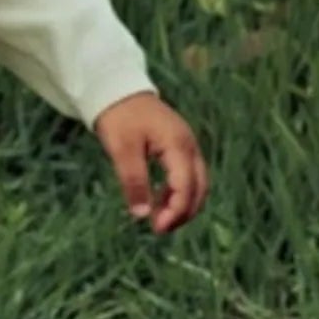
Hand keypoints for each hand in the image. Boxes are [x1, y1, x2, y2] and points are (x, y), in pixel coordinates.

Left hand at [94, 92, 208, 234]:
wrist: (118, 90)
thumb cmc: (119, 117)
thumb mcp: (122, 150)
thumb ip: (133, 181)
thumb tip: (141, 214)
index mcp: (178, 145)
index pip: (187, 186)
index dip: (176, 211)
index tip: (157, 228)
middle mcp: (189, 146)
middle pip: (199, 188)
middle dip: (184, 212)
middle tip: (160, 229)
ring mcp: (187, 146)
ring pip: (197, 183)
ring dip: (182, 204)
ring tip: (159, 220)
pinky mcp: (180, 147)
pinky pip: (188, 175)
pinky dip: (178, 192)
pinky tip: (159, 202)